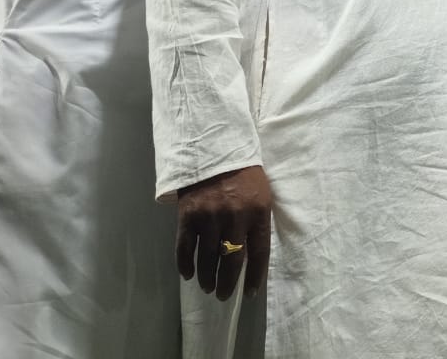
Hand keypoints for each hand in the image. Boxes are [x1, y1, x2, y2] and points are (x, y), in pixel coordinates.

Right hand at [176, 165, 272, 300]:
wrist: (215, 150)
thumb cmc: (245, 174)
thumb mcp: (262, 195)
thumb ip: (258, 222)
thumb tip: (251, 254)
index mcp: (258, 212)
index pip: (258, 253)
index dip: (254, 276)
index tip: (250, 292)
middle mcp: (234, 218)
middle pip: (231, 261)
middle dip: (227, 283)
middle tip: (224, 295)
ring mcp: (209, 217)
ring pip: (207, 258)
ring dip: (207, 277)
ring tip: (208, 287)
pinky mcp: (188, 216)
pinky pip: (185, 247)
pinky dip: (184, 264)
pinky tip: (187, 274)